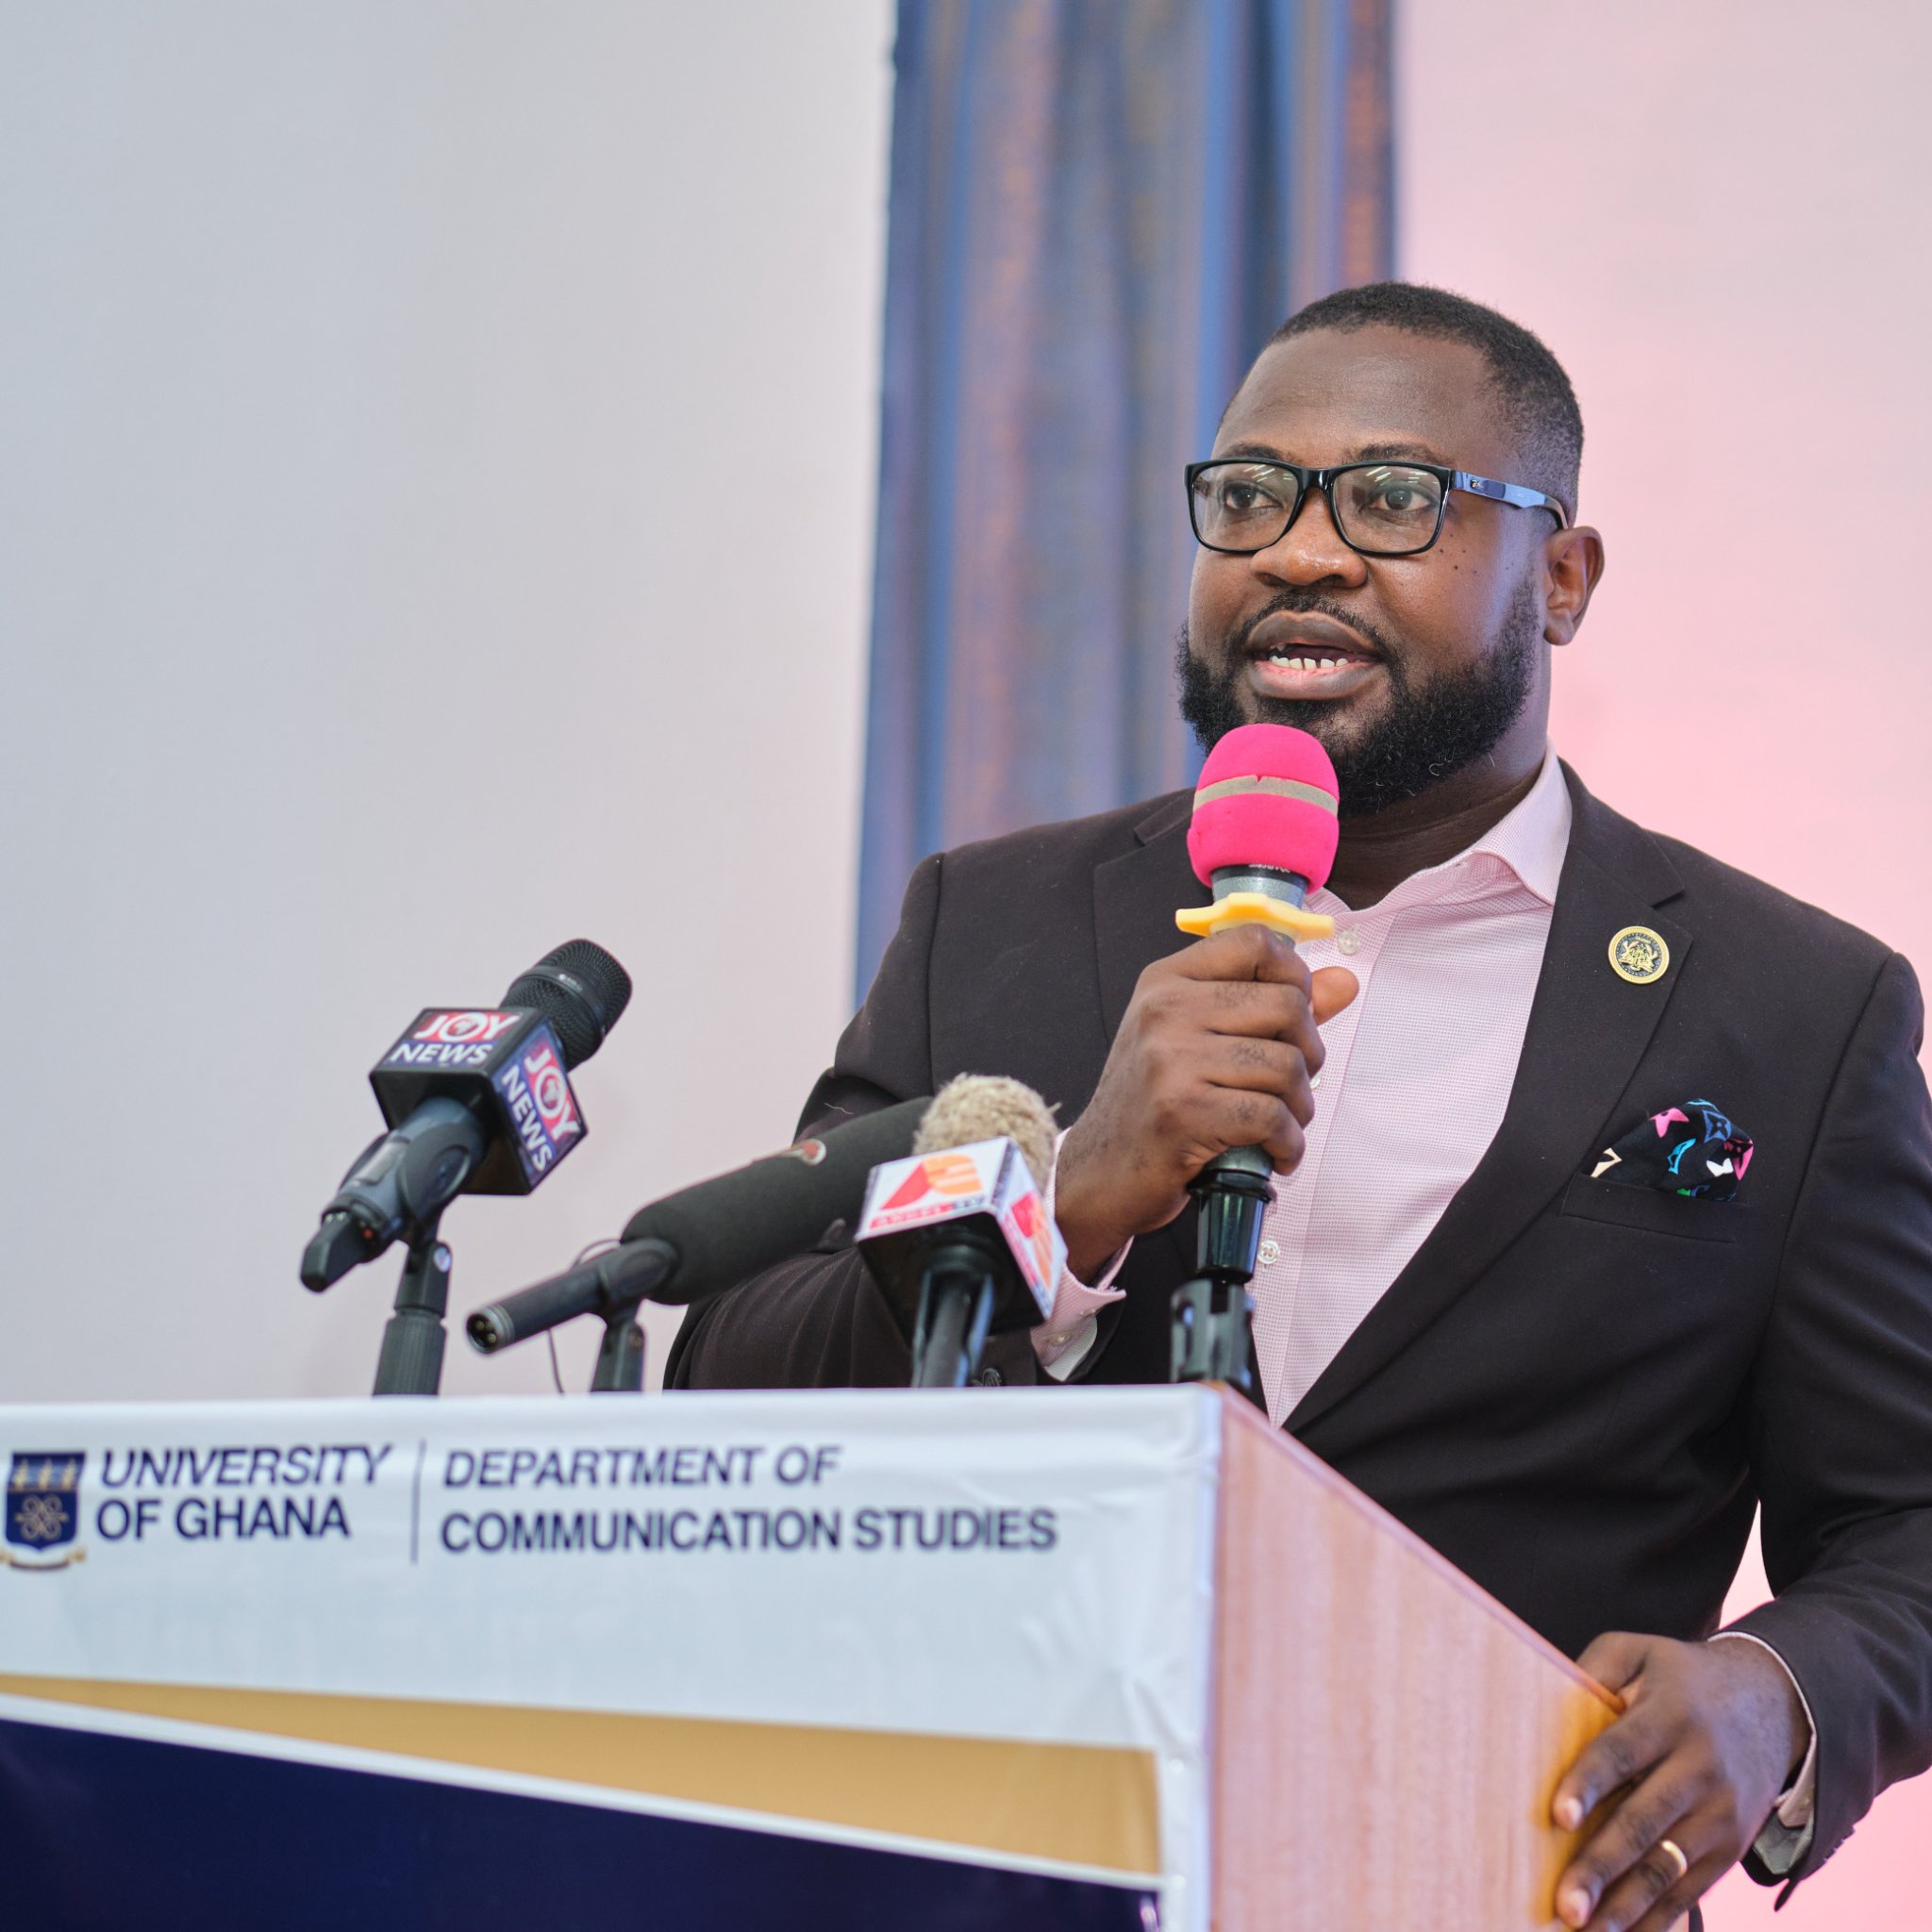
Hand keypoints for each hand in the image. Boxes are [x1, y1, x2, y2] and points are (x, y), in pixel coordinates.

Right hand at [1054, 924, 1358, 1278]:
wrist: (1099, 1171)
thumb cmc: (1153, 1104)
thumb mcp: (1198, 1039)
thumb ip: (1272, 1007)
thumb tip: (1343, 983)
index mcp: (1167, 980)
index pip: (1255, 941)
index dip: (1294, 974)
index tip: (1294, 1015)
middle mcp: (1166, 1009)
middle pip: (1286, 1003)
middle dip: (1309, 1052)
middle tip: (1290, 1085)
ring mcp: (1171, 1059)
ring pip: (1287, 1064)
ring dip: (1300, 1107)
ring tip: (1280, 1125)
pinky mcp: (1182, 1111)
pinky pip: (1271, 1117)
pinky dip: (1288, 1144)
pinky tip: (1276, 1153)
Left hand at [1550, 1633, 1808, 1931]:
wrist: (1772, 1704)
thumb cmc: (1681, 1677)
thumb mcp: (1641, 1652)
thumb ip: (1595, 1668)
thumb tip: (1548, 1700)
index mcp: (1669, 1715)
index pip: (1621, 1752)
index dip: (1589, 1784)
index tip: (1557, 1816)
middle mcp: (1699, 1768)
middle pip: (1642, 1822)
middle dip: (1600, 1866)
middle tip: (1564, 1904)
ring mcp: (1721, 1813)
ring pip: (1668, 1866)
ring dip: (1626, 1905)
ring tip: (1586, 1929)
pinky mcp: (1731, 1846)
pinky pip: (1692, 1889)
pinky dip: (1659, 1917)